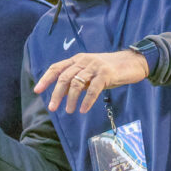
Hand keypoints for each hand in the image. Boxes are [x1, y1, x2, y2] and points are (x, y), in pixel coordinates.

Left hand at [34, 50, 148, 113]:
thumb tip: (64, 93)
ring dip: (71, 99)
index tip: (37, 90)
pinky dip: (87, 101)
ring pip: (77, 83)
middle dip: (56, 94)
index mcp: (78, 59)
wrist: (133, 62)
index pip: (57, 67)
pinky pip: (93, 89)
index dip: (46, 79)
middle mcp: (84, 61)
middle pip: (64, 77)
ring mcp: (95, 67)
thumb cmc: (111, 69)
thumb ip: (79, 79)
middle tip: (52, 107)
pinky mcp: (106, 74)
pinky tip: (83, 109)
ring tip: (69, 111)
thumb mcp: (91, 72)